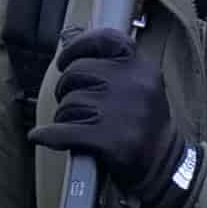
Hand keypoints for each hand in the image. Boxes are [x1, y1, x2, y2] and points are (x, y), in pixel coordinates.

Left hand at [40, 27, 187, 207]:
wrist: (165, 167)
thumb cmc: (145, 126)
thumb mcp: (143, 87)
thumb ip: (115, 68)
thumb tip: (69, 50)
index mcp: (142, 68)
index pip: (104, 39)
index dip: (77, 47)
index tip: (64, 61)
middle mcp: (133, 84)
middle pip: (77, 72)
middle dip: (65, 88)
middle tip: (71, 104)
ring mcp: (121, 111)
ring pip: (70, 103)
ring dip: (63, 116)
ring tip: (74, 125)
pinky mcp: (110, 139)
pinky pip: (64, 131)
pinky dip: (48, 135)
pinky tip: (41, 137)